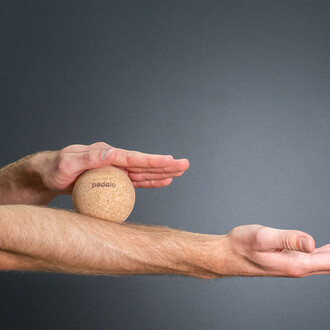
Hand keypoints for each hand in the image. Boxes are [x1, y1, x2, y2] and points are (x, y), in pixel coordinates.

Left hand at [33, 142, 189, 193]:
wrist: (47, 176)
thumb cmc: (54, 169)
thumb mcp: (67, 163)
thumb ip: (90, 157)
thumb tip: (114, 151)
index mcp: (106, 153)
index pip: (134, 157)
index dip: (153, 161)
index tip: (170, 160)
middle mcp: (114, 160)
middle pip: (143, 164)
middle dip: (165, 165)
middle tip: (185, 165)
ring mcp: (115, 170)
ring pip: (142, 173)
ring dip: (161, 173)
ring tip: (178, 173)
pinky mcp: (113, 180)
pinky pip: (134, 183)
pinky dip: (148, 183)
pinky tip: (160, 182)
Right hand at [226, 225, 329, 276]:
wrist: (226, 255)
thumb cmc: (240, 246)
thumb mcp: (262, 237)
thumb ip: (287, 238)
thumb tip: (312, 242)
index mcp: (297, 263)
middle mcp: (299, 267)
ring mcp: (294, 266)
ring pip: (325, 263)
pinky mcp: (288, 261)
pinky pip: (315, 260)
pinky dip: (327, 255)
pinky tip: (328, 250)